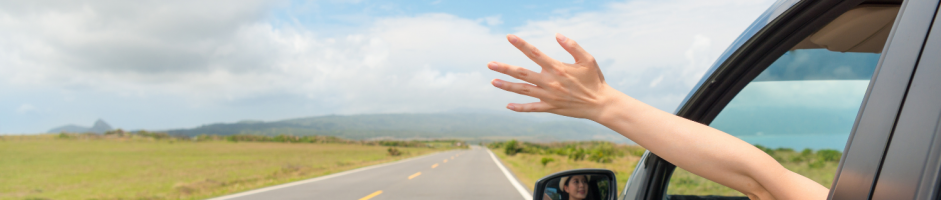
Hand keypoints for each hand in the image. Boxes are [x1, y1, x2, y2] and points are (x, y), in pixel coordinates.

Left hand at [489, 34, 619, 120]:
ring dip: (507, 86)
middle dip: (505, 68)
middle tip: (490, 64)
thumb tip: (557, 34)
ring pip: (523, 91)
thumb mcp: (587, 59)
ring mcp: (549, 97)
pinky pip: (532, 108)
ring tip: (493, 81)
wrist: (600, 104)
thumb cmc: (594, 79)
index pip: (535, 54)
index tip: (509, 37)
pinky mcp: (550, 108)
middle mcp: (550, 82)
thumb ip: (572, 46)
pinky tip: (508, 105)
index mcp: (557, 68)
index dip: (521, 45)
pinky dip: (519, 108)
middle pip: (522, 74)